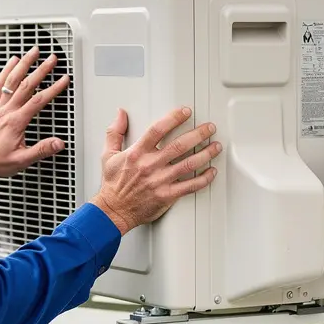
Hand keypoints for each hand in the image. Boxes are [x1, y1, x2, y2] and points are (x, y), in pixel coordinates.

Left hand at [0, 46, 69, 184]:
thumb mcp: (22, 160)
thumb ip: (41, 151)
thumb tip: (58, 143)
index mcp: (16, 122)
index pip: (38, 101)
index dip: (52, 89)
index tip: (63, 80)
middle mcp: (7, 111)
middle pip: (26, 85)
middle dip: (41, 70)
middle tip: (53, 59)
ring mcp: (0, 107)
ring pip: (12, 80)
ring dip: (24, 64)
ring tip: (34, 51)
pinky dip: (6, 70)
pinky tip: (13, 60)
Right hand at [91, 107, 221, 234]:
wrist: (113, 211)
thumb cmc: (112, 185)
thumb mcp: (108, 155)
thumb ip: (115, 132)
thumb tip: (120, 114)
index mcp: (137, 153)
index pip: (158, 130)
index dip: (174, 118)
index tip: (186, 112)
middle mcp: (150, 166)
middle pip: (179, 145)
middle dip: (199, 134)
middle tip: (209, 128)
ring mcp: (160, 181)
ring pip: (189, 164)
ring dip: (206, 154)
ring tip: (215, 146)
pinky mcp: (167, 195)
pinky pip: (191, 186)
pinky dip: (204, 178)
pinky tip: (211, 172)